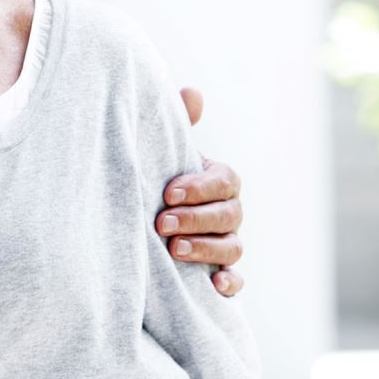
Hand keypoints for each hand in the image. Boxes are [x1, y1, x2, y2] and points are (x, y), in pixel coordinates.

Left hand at [163, 86, 244, 295]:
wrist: (141, 224)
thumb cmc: (157, 181)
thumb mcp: (163, 154)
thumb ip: (178, 125)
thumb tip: (192, 93)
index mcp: (219, 181)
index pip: (224, 181)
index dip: (200, 187)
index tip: (168, 193)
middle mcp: (228, 213)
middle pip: (229, 215)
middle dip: (196, 219)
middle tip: (162, 223)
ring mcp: (226, 244)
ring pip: (233, 247)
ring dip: (206, 249)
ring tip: (174, 251)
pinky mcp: (220, 274)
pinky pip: (237, 281)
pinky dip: (230, 283)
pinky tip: (214, 286)